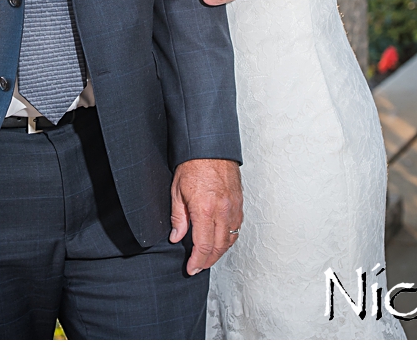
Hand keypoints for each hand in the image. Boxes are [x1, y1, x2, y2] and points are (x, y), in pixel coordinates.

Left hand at [169, 158, 241, 274]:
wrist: (211, 147)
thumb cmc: (193, 165)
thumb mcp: (177, 191)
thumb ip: (178, 217)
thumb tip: (177, 237)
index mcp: (205, 210)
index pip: (203, 246)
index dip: (197, 262)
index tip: (192, 269)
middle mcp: (222, 211)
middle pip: (218, 247)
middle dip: (208, 261)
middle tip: (199, 267)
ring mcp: (233, 207)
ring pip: (230, 239)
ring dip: (219, 252)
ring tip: (208, 257)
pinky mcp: (239, 203)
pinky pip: (237, 227)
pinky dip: (229, 238)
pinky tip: (221, 240)